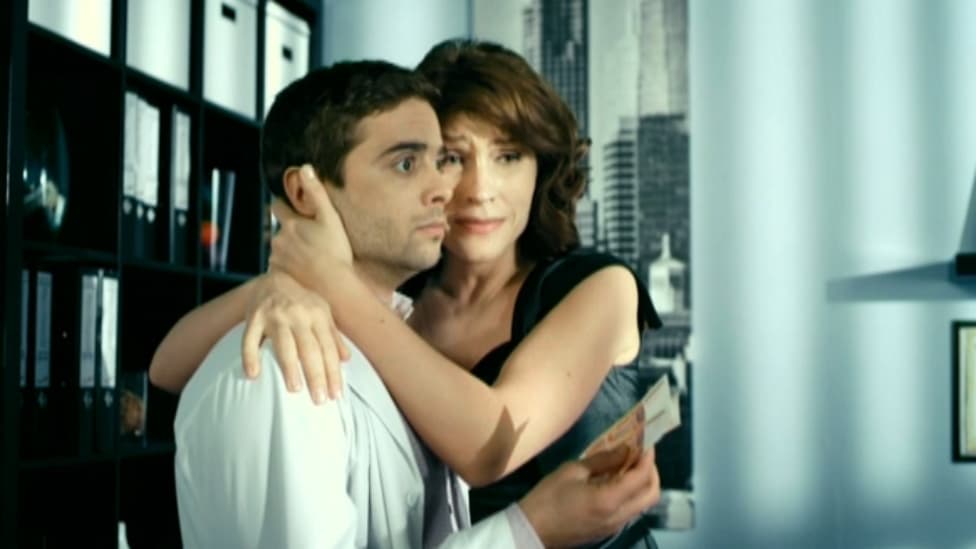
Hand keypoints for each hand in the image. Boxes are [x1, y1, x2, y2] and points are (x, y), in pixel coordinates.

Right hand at [241, 271, 349, 402]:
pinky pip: (249, 339)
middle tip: (319, 400)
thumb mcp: (323, 312)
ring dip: (289, 368)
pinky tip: (253, 375)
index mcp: (317, 315)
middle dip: (316, 375)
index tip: (336, 394)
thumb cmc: (302, 301)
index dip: (333, 372)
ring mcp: (275, 315)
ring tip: (295, 390)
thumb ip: (333, 336)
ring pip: (284, 345)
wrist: (275, 277)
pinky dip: (250, 357)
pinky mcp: (253, 317)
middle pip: (309, 349)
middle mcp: (298, 315)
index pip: (328, 348)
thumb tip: (346, 359)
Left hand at [269, 164, 352, 292]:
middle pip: (280, 229)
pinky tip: (303, 270)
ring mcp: (276, 258)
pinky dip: (288, 266)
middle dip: (291, 231)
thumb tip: (304, 168)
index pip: (277, 205)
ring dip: (289, 249)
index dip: (284, 204)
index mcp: (289, 223)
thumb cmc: (334, 252)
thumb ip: (316, 192)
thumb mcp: (330, 218)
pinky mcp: (277, 275)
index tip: (292, 207)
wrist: (333, 286)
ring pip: (279, 248)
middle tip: (310, 238)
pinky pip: (279, 266)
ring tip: (309, 257)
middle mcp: (278, 239)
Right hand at [518, 446, 659, 547]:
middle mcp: (619, 516)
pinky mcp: (609, 530)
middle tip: (641, 455)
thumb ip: (603, 460)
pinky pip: (631, 510)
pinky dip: (633, 494)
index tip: (646, 441)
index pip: (642, 477)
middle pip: (652, 494)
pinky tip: (618, 481)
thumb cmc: (548, 497)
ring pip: (643, 504)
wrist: (532, 529)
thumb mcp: (572, 471)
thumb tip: (625, 450)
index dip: (648, 457)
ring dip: (643, 483)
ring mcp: (616, 526)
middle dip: (652, 471)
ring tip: (630, 465)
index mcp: (609, 499)